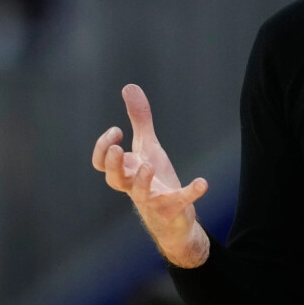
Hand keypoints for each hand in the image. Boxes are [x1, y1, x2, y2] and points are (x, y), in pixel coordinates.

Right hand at [92, 83, 209, 266]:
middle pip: (114, 178)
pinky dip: (191, 192)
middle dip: (113, 164)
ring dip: (143, 179)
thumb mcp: (147, 146)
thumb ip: (139, 119)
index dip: (102, 148)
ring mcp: (153, 199)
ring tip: (150, 164)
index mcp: (126, 171)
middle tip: (119, 148)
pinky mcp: (173, 208)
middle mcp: (134, 185)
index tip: (117, 130)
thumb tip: (129, 87)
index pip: (101, 163)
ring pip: (140, 193)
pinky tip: (202, 183)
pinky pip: (180, 201)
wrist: (171, 217)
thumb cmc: (154, 179)